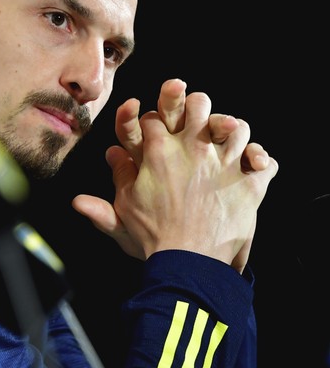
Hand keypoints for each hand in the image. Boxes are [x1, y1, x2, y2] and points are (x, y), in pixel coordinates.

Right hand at [72, 79, 277, 270]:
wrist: (188, 264)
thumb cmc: (153, 238)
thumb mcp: (122, 211)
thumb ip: (112, 185)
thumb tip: (103, 164)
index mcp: (158, 151)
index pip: (152, 117)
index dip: (148, 118)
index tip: (147, 122)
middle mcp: (192, 149)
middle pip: (196, 103)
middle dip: (192, 104)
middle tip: (192, 114)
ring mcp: (224, 163)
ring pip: (235, 125)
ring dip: (231, 129)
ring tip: (227, 136)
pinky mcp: (248, 184)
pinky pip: (264, 161)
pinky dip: (261, 162)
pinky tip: (254, 165)